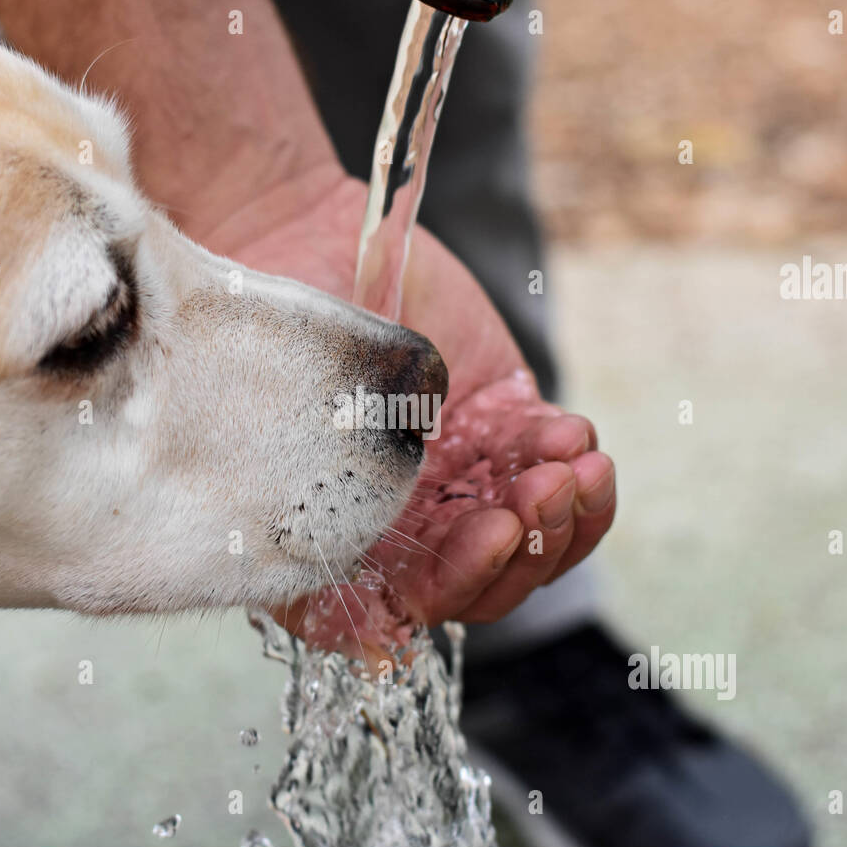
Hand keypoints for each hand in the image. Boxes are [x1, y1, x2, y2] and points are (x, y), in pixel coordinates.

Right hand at [201, 169, 615, 656]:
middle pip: (470, 587)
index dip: (444, 592)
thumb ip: (337, 487)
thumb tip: (393, 575)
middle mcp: (387, 525)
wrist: (295, 231)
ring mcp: (446, 482)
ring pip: (524, 545)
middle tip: (536, 496)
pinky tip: (569, 434)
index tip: (483, 536)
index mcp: (321, 539)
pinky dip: (573, 469)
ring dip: (561, 520)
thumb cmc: (273, 318)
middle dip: (517, 552)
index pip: (379, 614)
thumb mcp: (291, 408)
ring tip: (573, 466)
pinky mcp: (493, 433)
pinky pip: (550, 479)